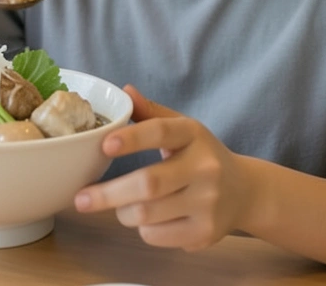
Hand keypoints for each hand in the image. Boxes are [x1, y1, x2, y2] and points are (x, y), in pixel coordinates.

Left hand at [74, 86, 253, 251]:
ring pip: (147, 214)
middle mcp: (205, 167)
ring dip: (123, 213)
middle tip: (80, 199)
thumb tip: (124, 91)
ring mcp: (208, 202)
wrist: (245, 192)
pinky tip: (147, 220)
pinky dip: (143, 229)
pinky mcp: (206, 232)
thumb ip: (151, 113)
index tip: (105, 145)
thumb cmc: (201, 156)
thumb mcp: (182, 129)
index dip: (132, 138)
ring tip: (120, 207)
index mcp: (194, 134)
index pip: (161, 132)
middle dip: (108, 194)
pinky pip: (157, 235)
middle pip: (148, 184)